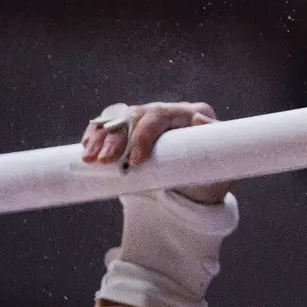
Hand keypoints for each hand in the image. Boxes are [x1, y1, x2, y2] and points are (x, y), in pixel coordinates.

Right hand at [80, 101, 231, 204]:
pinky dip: (96, 135)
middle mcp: (168, 112)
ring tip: (91, 158)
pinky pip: (109, 126)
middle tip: (106, 161)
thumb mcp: (219, 166)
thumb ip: (215, 142)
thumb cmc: (207, 180)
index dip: (143, 135)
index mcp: (190, 115)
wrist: (193, 194)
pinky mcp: (133, 130)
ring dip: (102, 137)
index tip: (134, 161)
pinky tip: (87, 147)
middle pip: (135, 116)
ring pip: (119, 120)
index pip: (161, 116)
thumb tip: (199, 118)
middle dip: (117, 138)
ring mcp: (148, 119)